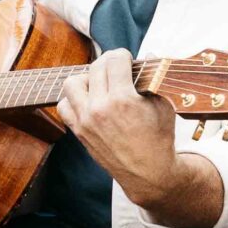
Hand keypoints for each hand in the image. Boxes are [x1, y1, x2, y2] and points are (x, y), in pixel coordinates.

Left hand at [55, 48, 177, 209]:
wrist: (148, 173)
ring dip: (86, 78)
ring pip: (72, 83)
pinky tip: (89, 101)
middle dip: (108, 63)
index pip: (114, 60)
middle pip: (95, 67)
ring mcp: (86, 121)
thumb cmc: (159, 138)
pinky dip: (73, 100)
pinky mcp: (79, 132)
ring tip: (100, 84)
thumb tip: (149, 54)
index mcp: (123, 99)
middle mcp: (100, 108)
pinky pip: (64, 106)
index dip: (123, 55)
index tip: (128, 60)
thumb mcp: (163, 105)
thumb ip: (153, 78)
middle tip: (117, 69)